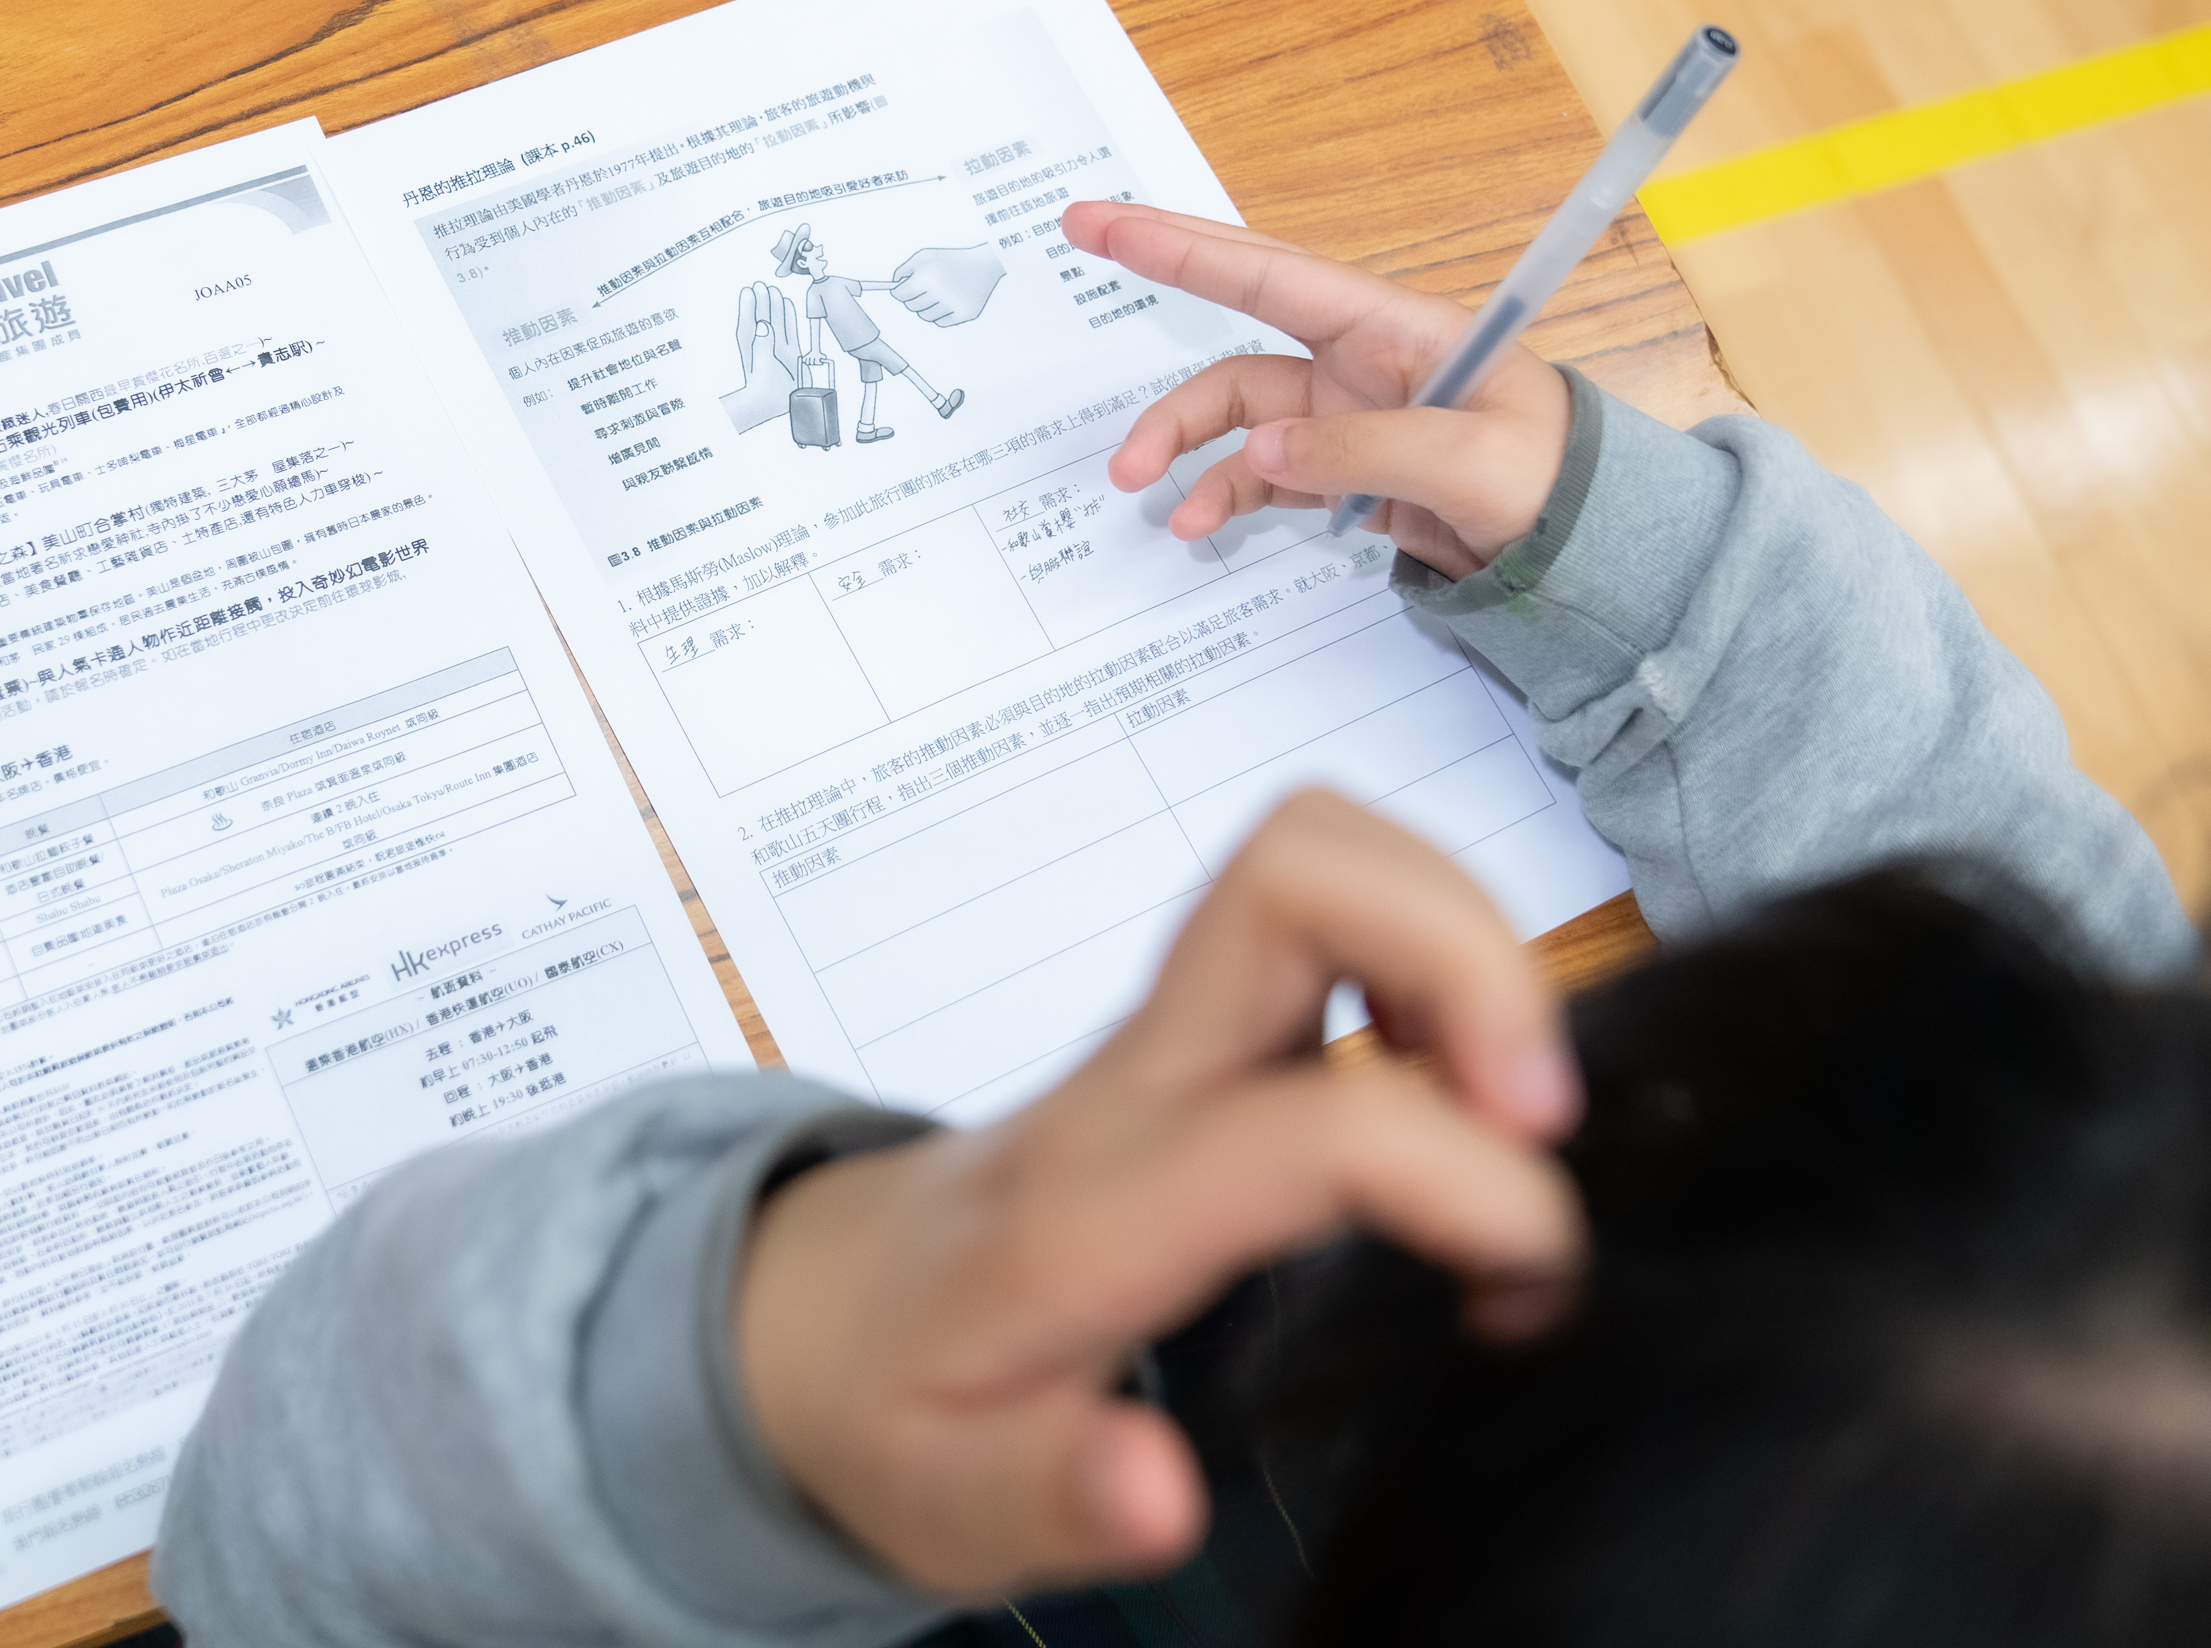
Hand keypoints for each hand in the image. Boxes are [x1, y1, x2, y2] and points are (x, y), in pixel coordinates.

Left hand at [734, 794, 1584, 1597]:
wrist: (811, 1315)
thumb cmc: (896, 1403)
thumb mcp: (947, 1502)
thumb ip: (1053, 1497)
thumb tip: (1158, 1489)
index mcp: (1093, 1207)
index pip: (1308, 1124)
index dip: (1464, 1178)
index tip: (1529, 1279)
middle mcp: (1136, 1075)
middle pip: (1296, 871)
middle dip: (1472, 955)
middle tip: (1541, 1119)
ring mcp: (1169, 1025)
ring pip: (1320, 852)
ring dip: (1463, 938)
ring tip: (1514, 1102)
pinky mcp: (1205, 1019)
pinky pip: (1329, 902)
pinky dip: (1434, 951)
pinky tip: (1457, 1084)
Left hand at [890, 246, 1007, 326]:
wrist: (984, 264)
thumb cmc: (952, 259)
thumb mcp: (925, 256)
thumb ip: (904, 269)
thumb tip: (894, 285)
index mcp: (928, 277)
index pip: (900, 294)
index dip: (898, 292)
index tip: (902, 290)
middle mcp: (940, 292)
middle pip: (911, 306)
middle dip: (912, 299)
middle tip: (921, 291)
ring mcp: (953, 305)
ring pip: (925, 316)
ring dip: (925, 308)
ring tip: (934, 296)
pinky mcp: (964, 314)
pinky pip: (940, 322)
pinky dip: (939, 315)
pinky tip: (945, 303)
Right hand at [1066, 202, 1572, 579]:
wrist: (1586, 547)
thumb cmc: (1555, 478)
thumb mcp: (1470, 460)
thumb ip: (1359, 450)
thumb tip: (1258, 453)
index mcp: (1391, 328)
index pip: (1273, 274)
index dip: (1188, 246)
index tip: (1114, 221)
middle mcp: (1357, 359)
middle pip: (1235, 312)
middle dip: (1159, 278)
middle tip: (1081, 237)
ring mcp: (1342, 415)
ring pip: (1232, 410)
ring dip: (1180, 441)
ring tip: (1139, 483)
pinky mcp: (1339, 469)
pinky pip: (1256, 472)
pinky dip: (1220, 493)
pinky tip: (1199, 523)